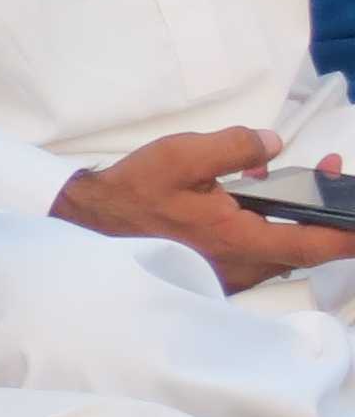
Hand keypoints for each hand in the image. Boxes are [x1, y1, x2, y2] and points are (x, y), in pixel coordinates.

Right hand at [56, 128, 354, 293]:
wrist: (87, 223)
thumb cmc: (131, 194)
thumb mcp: (182, 157)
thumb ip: (234, 146)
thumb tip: (273, 143)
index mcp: (238, 240)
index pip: (313, 244)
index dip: (348, 237)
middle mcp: (239, 266)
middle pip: (302, 249)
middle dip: (324, 214)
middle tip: (330, 173)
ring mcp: (226, 273)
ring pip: (280, 251)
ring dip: (296, 219)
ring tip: (295, 180)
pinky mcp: (212, 271)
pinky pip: (257, 253)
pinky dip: (270, 228)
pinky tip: (254, 197)